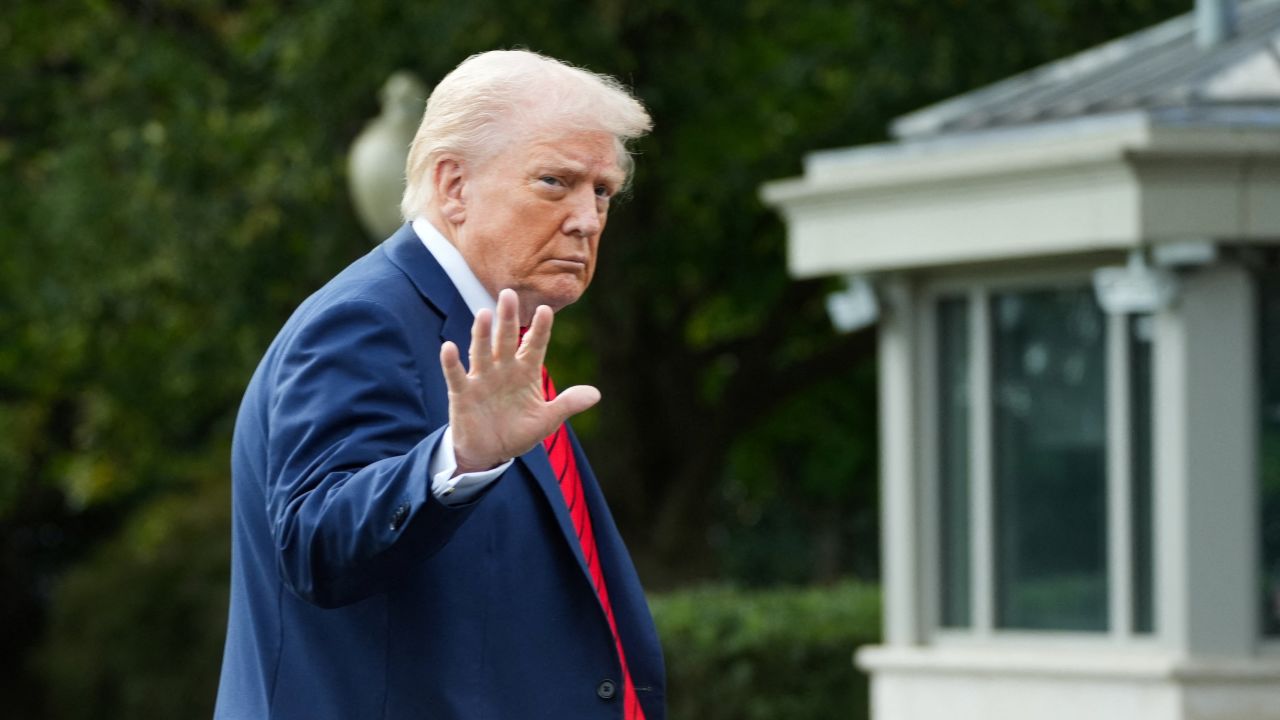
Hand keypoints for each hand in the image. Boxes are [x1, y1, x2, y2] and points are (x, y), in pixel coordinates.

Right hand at [441, 289, 600, 473]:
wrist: (490, 453)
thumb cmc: (518, 431)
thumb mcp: (547, 420)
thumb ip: (567, 405)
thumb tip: (596, 394)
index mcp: (526, 371)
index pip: (535, 345)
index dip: (540, 329)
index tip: (546, 309)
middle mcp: (503, 369)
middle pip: (506, 339)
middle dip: (508, 318)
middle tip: (508, 293)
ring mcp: (482, 379)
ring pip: (482, 351)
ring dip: (482, 334)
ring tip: (484, 313)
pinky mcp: (463, 393)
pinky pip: (457, 375)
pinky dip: (452, 362)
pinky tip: (449, 347)